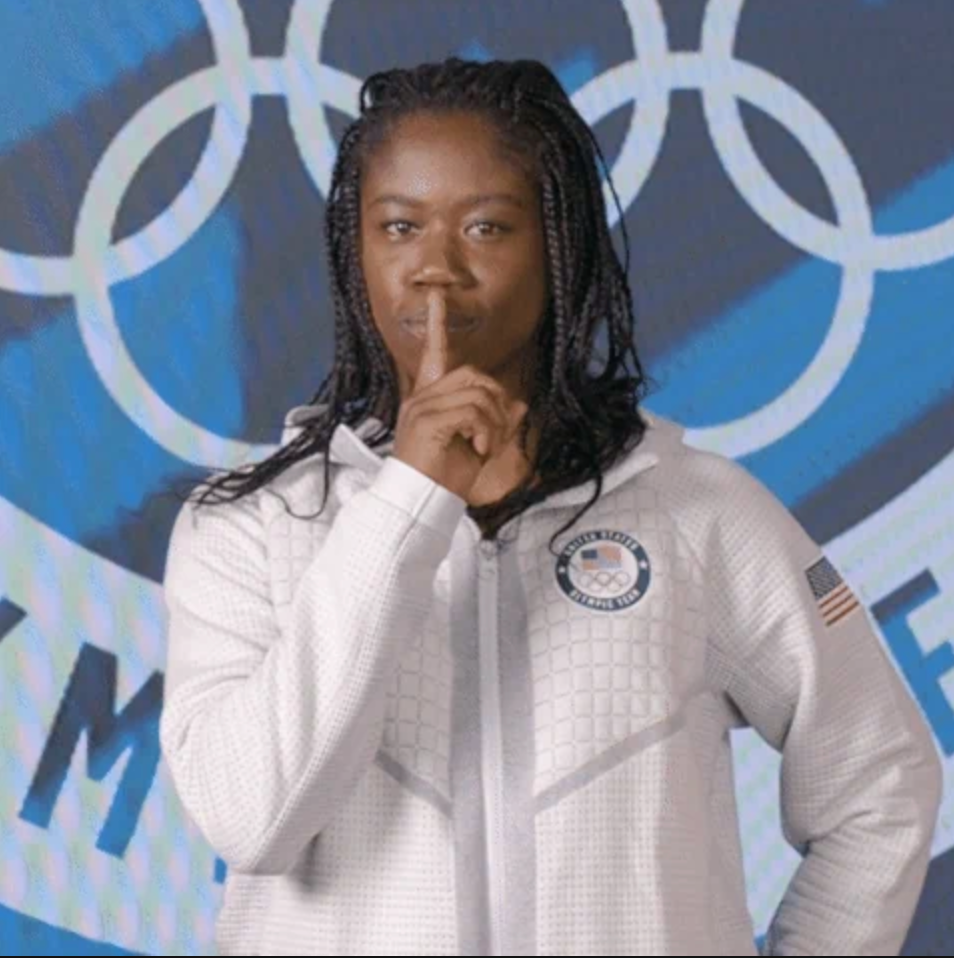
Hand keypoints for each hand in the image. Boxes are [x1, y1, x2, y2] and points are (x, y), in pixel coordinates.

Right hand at [392, 289, 527, 500]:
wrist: (421, 501)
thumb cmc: (445, 477)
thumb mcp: (478, 446)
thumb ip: (496, 423)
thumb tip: (520, 405)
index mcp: (429, 399)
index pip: (433, 353)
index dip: (436, 324)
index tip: (438, 296)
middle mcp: (422, 398)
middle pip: (472, 374)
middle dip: (495, 402)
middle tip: (494, 435)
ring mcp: (422, 407)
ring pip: (477, 393)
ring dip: (493, 423)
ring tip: (484, 447)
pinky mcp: (427, 421)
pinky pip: (471, 412)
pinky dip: (485, 432)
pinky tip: (478, 450)